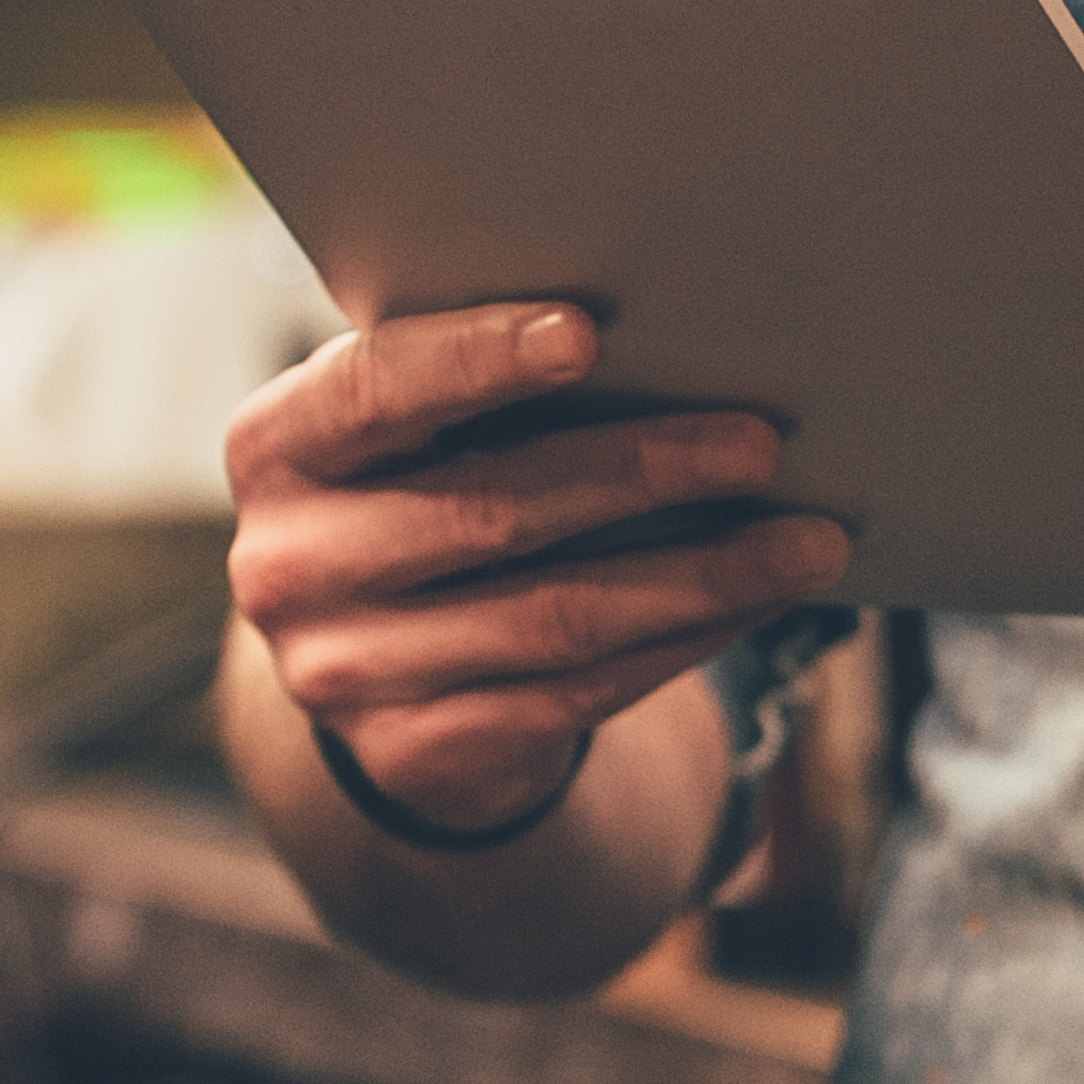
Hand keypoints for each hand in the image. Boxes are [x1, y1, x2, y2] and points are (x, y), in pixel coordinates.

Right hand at [223, 299, 850, 842]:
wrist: (378, 660)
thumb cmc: (425, 482)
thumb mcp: (414, 424)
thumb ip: (480, 377)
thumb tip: (673, 328)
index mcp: (274, 447)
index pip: (373, 391)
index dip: (477, 360)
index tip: (590, 331)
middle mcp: (286, 568)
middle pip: (489, 511)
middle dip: (641, 471)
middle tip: (761, 442)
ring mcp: (344, 676)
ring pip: (554, 618)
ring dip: (700, 575)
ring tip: (809, 539)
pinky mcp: (416, 756)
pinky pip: (578, 694)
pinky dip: (685, 640)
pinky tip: (761, 600)